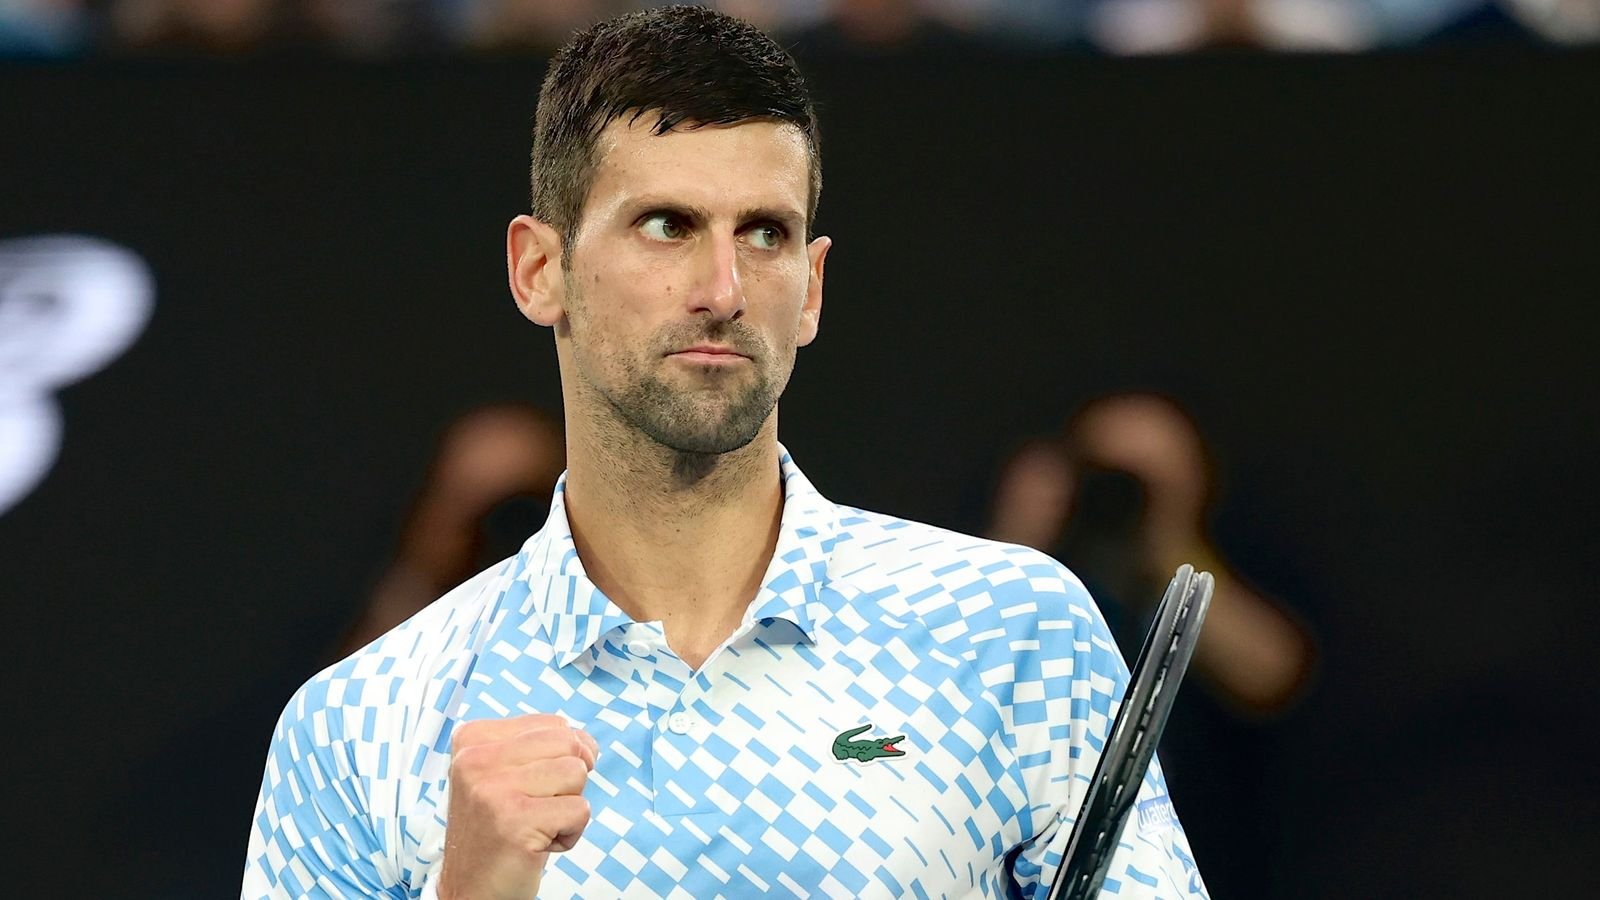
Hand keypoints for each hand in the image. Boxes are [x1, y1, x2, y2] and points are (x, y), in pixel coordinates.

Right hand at [437, 714, 598, 899]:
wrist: (471, 890)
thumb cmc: (498, 830)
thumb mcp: (504, 774)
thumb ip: (540, 746)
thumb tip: (587, 744)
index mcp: (473, 739)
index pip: (554, 724)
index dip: (560, 759)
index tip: (527, 789)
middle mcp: (476, 759)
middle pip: (569, 744)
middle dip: (567, 781)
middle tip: (535, 809)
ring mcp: (493, 789)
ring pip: (577, 774)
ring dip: (567, 807)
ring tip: (535, 825)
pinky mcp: (515, 821)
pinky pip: (580, 810)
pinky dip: (570, 833)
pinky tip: (538, 844)